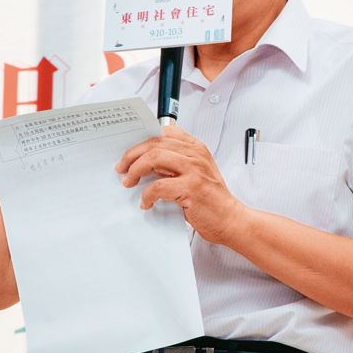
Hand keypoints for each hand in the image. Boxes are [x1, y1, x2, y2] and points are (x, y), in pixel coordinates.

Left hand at [117, 125, 245, 244]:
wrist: (230, 220)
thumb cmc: (211, 200)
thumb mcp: (195, 174)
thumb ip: (175, 164)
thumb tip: (144, 162)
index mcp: (196, 148)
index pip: (165, 132)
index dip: (143, 139)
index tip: (129, 151)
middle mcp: (196, 155)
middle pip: (155, 143)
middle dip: (132, 155)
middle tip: (122, 168)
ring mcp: (195, 170)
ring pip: (154, 158)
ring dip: (135, 170)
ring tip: (128, 182)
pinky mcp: (191, 188)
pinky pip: (159, 186)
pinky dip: (147, 195)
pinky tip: (146, 202)